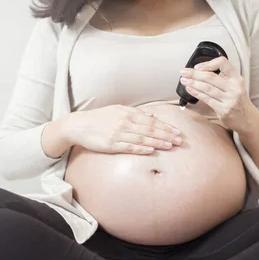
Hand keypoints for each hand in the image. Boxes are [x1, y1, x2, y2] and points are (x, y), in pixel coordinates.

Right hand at [67, 105, 183, 154]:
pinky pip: (129, 146)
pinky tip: (151, 150)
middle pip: (150, 129)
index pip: (152, 121)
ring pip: (143, 138)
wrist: (79, 125)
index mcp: (128, 114)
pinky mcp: (111, 144)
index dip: (166, 127)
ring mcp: (118, 134)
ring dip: (158, 142)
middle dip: (166, 135)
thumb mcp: (117, 110)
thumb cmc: (99, 118)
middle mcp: (125, 123)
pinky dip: (141, 148)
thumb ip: (135, 112)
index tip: (177, 132)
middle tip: (179, 140)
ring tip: (170, 145)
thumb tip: (153, 116)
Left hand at [180, 57, 251, 131]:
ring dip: (193, 83)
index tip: (197, 66)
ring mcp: (229, 100)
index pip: (223, 63)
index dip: (208, 63)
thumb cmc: (237, 100)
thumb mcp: (235, 85)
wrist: (247, 119)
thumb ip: (222, 78)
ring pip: (207, 88)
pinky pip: (207, 99)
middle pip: (211, 77)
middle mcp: (234, 88)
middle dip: (194, 74)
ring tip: (183, 80)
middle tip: (183, 72)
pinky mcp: (224, 110)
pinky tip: (190, 89)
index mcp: (237, 78)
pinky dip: (196, 93)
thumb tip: (199, 71)